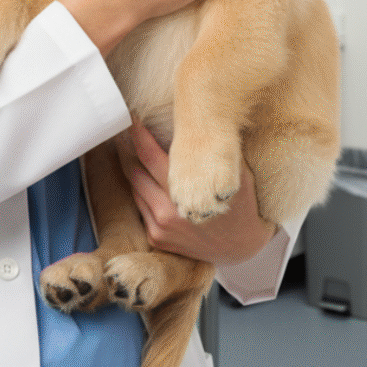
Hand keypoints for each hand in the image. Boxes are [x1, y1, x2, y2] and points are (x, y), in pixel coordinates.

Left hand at [118, 120, 276, 266]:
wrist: (242, 247)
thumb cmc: (241, 204)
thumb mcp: (234, 175)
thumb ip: (214, 152)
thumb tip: (199, 120)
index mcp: (186, 191)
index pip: (149, 155)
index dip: (137, 134)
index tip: (131, 118)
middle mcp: (168, 211)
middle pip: (134, 170)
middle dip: (128, 148)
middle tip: (124, 131)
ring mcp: (161, 227)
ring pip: (134, 187)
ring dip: (132, 168)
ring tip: (129, 149)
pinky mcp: (157, 239)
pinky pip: (139, 207)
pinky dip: (140, 191)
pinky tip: (144, 177)